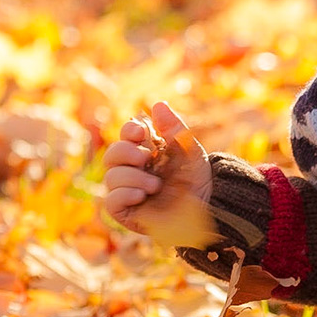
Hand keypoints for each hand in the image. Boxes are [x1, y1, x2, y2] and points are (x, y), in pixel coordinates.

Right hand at [101, 101, 211, 236]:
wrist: (205, 206)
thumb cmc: (196, 178)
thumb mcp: (188, 149)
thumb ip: (173, 127)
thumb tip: (158, 104)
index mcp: (143, 151)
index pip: (125, 135)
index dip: (129, 130)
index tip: (142, 132)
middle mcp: (131, 170)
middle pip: (111, 154)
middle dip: (125, 152)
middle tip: (145, 157)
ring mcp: (127, 190)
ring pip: (111, 177)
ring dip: (133, 177)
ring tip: (156, 185)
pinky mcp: (125, 211)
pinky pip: (110, 200)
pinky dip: (124, 194)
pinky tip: (142, 196)